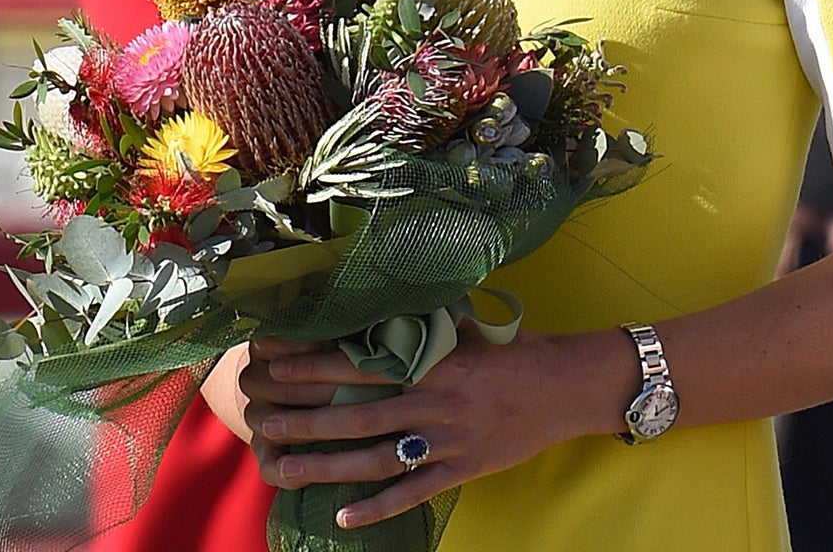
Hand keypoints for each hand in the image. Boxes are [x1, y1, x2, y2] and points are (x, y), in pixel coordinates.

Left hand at [241, 325, 618, 528]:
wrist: (570, 388)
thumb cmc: (522, 354)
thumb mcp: (473, 333)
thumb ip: (429, 332)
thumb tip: (384, 316)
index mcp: (438, 364)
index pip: (364, 365)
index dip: (317, 367)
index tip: (276, 365)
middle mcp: (438, 404)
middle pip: (359, 417)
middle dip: (306, 420)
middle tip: (262, 421)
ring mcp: (449, 442)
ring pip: (376, 459)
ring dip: (325, 465)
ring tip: (282, 469)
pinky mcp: (463, 470)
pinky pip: (413, 493)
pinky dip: (377, 507)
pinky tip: (341, 514)